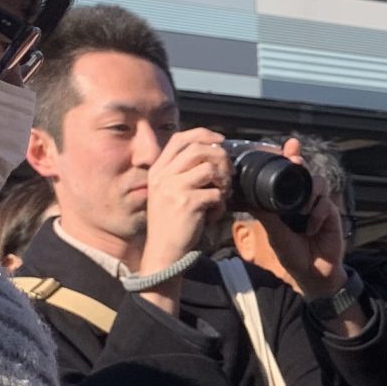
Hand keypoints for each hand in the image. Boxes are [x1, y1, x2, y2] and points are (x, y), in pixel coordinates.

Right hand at [138, 127, 230, 288]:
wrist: (163, 251)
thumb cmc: (170, 222)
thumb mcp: (166, 192)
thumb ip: (182, 172)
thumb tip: (213, 153)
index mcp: (158, 170)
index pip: (180, 139)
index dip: (203, 134)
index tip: (220, 141)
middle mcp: (163, 176)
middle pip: (198, 149)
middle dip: (220, 158)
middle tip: (228, 172)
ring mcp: (174, 188)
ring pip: (210, 169)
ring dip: (222, 182)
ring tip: (221, 195)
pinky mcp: (187, 203)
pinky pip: (215, 194)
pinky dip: (220, 205)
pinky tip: (213, 214)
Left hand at [251, 139, 347, 295]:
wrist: (311, 272)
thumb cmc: (292, 253)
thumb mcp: (273, 232)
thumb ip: (265, 213)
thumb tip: (246, 197)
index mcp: (288, 201)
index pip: (288, 175)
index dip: (289, 158)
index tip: (286, 147)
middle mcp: (304, 199)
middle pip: (305, 172)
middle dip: (299, 161)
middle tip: (294, 156)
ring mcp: (319, 205)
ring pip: (318, 183)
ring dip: (308, 193)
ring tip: (301, 210)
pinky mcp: (331, 214)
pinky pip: (325, 204)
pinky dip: (317, 215)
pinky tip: (310, 229)